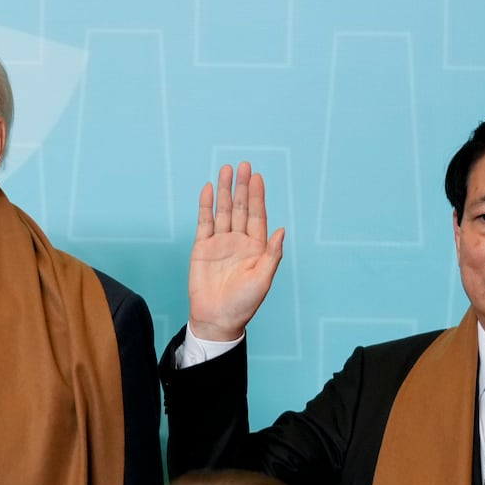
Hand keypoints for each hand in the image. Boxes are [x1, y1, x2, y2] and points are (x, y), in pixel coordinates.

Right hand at [187, 162, 285, 341]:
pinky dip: (206, 206)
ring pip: (223, 211)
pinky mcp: (202, 248)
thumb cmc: (243, 303)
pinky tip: (208, 190)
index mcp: (256, 248)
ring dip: (224, 191)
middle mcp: (239, 241)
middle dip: (242, 187)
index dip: (257, 196)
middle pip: (240, 208)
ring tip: (225, 170)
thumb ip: (272, 254)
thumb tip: (282, 230)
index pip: (257, 216)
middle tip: (243, 166)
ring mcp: (220, 243)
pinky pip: (205, 222)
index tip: (257, 177)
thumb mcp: (263, 280)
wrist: (216, 319)